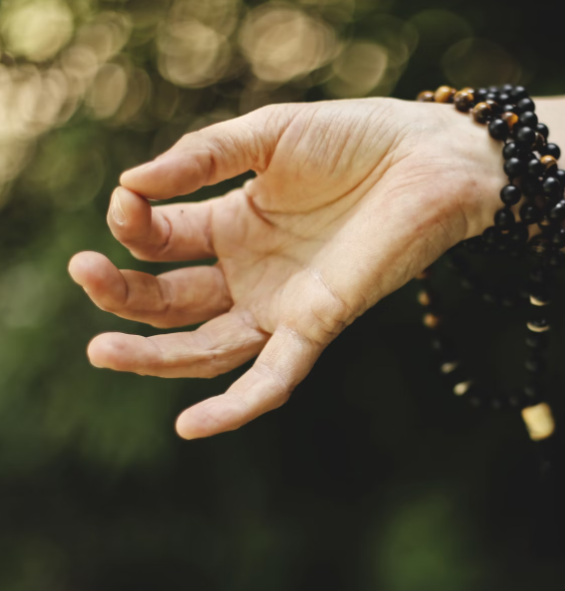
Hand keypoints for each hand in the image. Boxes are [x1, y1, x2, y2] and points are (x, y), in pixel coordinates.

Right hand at [68, 98, 504, 438]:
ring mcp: (283, 303)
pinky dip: (236, 405)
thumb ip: (202, 157)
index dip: (134, 226)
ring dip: (153, 356)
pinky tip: (190, 427)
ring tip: (100, 351)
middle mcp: (252, 272)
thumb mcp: (267, 137)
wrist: (430, 159)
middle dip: (123, 295)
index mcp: (233, 224)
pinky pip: (273, 376)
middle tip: (83, 274)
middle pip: (171, 302)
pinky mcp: (319, 324)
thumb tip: (131, 184)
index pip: (161, 241)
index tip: (125, 202)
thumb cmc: (356, 139)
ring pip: (206, 347)